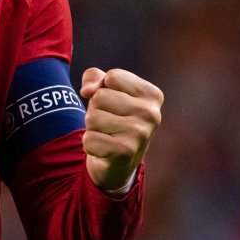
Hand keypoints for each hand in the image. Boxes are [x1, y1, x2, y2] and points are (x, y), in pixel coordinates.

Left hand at [79, 68, 162, 192]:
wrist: (118, 162)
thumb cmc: (112, 118)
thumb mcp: (106, 91)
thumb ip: (94, 78)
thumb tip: (87, 91)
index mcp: (152, 95)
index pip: (112, 77)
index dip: (103, 88)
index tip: (114, 103)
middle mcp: (151, 113)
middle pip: (100, 96)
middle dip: (96, 109)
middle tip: (108, 123)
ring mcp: (141, 133)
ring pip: (92, 117)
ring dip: (92, 127)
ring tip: (106, 135)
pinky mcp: (126, 152)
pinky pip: (89, 139)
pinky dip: (90, 144)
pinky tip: (104, 149)